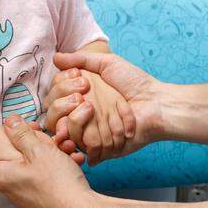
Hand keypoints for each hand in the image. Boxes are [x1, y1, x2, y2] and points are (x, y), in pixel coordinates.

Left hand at [0, 116, 95, 207]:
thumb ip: (21, 134)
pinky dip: (57, 167)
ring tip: (67, 148)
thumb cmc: (56, 181)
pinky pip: (45, 178)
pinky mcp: (42, 200)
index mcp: (2, 175)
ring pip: (34, 167)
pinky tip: (73, 161)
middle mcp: (10, 188)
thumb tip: (8, 121)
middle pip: (15, 159)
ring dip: (50, 154)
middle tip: (49, 138)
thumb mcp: (38, 150)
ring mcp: (26, 196)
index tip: (17, 133)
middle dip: (33, 145)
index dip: (0, 142)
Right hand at [44, 51, 162, 162]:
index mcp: (79, 99)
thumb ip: (80, 59)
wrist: (156, 102)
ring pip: (65, 134)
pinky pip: (84, 148)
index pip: (52, 99)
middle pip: (52, 119)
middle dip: (63, 105)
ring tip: (92, 109)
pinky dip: (89, 137)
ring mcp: (89, 135)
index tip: (79, 80)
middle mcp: (80, 118)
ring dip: (77, 119)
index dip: (59, 89)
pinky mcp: (101, 151)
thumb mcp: (107, 63)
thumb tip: (55, 57)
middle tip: (84, 96)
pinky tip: (97, 124)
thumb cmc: (135, 82)